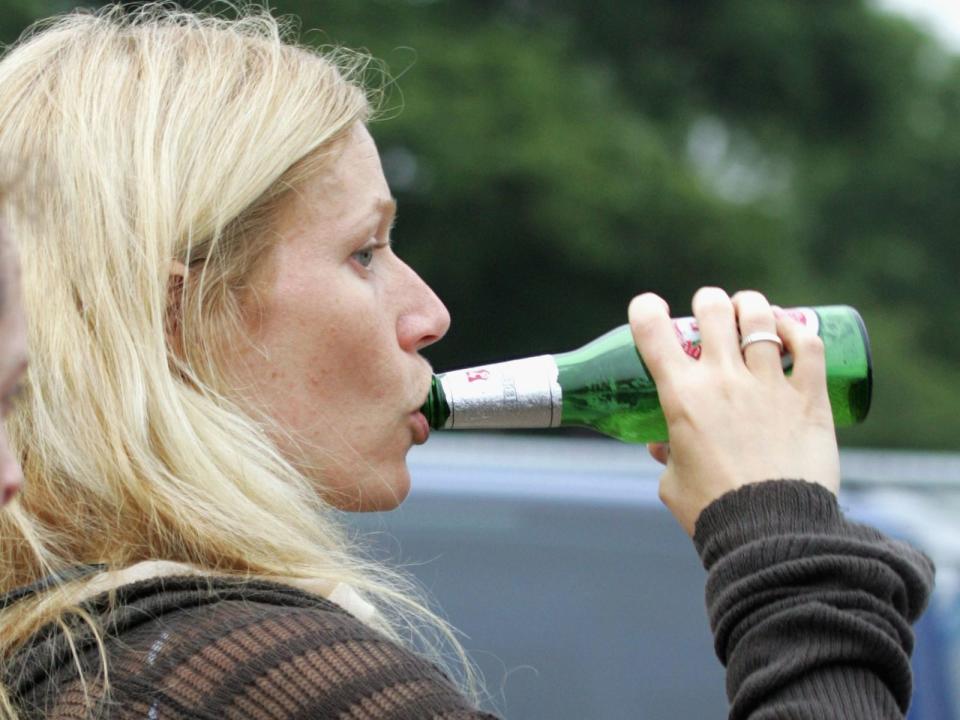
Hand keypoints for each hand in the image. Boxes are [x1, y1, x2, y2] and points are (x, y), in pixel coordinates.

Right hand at [629, 288, 839, 535]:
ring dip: (750, 305)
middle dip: (707, 302)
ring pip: (760, 317)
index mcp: (681, 397)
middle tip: (709, 311)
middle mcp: (722, 380)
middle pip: (713, 310)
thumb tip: (662, 445)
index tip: (649, 309)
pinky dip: (797, 327)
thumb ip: (667, 457)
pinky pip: (808, 344)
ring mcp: (768, 384)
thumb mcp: (673, 483)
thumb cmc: (715, 511)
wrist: (771, 532)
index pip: (652, 331)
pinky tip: (791, 326)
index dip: (645, 310)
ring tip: (750, 309)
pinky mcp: (808, 396)